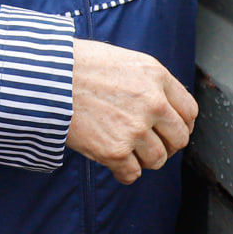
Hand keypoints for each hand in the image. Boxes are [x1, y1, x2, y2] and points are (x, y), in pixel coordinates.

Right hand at [66, 39, 197, 184]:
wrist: (44, 77)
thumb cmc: (75, 65)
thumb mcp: (121, 60)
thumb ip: (146, 81)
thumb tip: (160, 104)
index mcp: (155, 76)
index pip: (189, 111)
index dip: (181, 124)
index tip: (171, 130)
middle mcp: (152, 103)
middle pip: (179, 138)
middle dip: (167, 145)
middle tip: (150, 145)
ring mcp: (135, 128)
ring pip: (157, 159)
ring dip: (144, 160)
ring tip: (127, 151)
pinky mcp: (115, 150)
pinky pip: (132, 174)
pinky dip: (124, 173)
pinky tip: (115, 164)